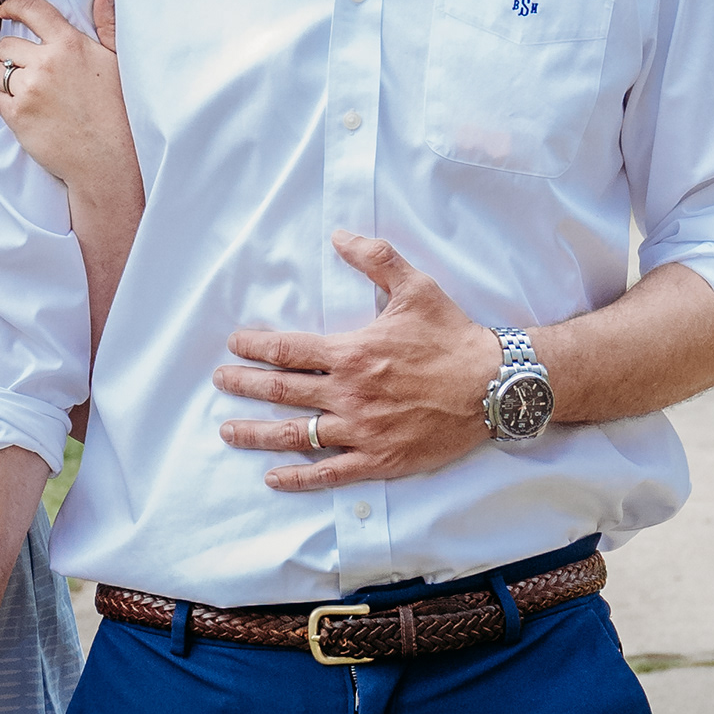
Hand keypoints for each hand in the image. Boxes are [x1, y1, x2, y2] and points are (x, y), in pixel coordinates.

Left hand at [0, 0, 133, 221]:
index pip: (32, 10)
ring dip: (7, 78)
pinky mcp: (17, 116)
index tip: (6, 9)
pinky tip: (30, 111)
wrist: (108, 159)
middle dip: (11, 53)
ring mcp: (29, 90)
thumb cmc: (119, 110)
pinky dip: (8, 103)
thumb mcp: (119, 61)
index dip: (14, 6)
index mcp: (69, 44)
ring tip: (30, 92)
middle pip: (7, 45)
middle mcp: (45, 63)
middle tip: (26, 68)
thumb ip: (108, 23)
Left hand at [215, 233, 505, 495]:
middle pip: (280, 391)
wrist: (493, 385)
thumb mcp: (416, 288)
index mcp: (352, 353)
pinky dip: (298, 477)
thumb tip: (340, 235)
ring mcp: (361, 430)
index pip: (287, 350)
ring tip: (229, 431)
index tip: (234, 345)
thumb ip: (376, 258)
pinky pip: (329, 473)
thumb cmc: (454, 337)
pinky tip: (274, 477)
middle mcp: (349, 393)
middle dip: (244, 385)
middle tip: (220, 381)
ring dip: (256, 433)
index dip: (255, 347)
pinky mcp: (379, 459)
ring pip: (295, 435)